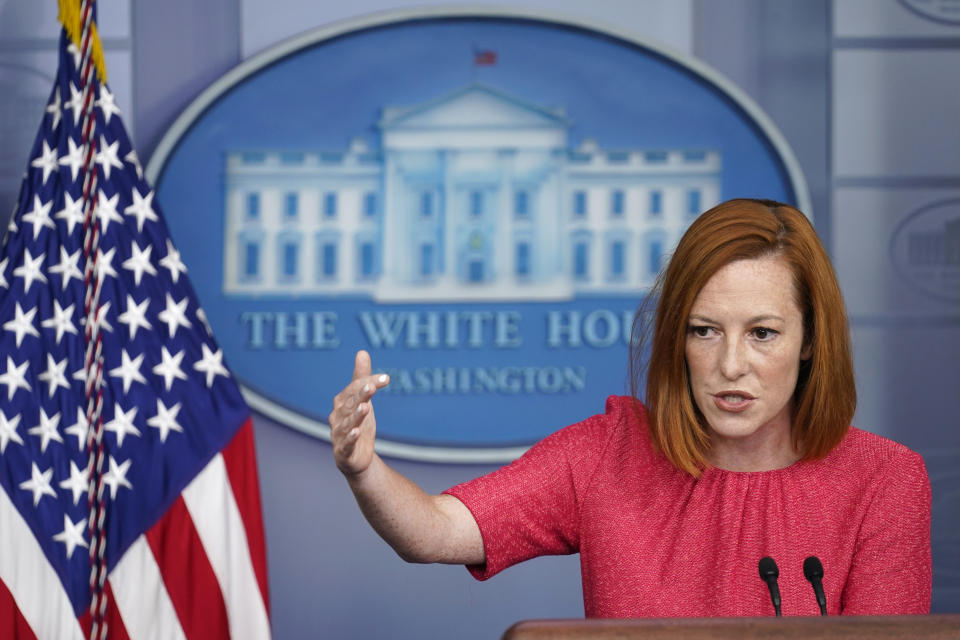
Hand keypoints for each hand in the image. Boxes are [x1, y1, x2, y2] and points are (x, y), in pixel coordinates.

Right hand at [329, 350, 389, 476]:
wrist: (356, 457)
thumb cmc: (358, 423)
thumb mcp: (362, 399)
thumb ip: (361, 377)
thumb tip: (362, 352)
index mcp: (342, 402)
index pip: (355, 388)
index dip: (369, 382)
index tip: (386, 378)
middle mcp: (337, 416)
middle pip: (351, 403)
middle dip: (361, 395)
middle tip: (371, 386)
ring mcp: (339, 434)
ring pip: (348, 423)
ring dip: (356, 415)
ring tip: (365, 407)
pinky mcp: (343, 451)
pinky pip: (346, 443)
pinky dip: (351, 438)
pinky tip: (357, 432)